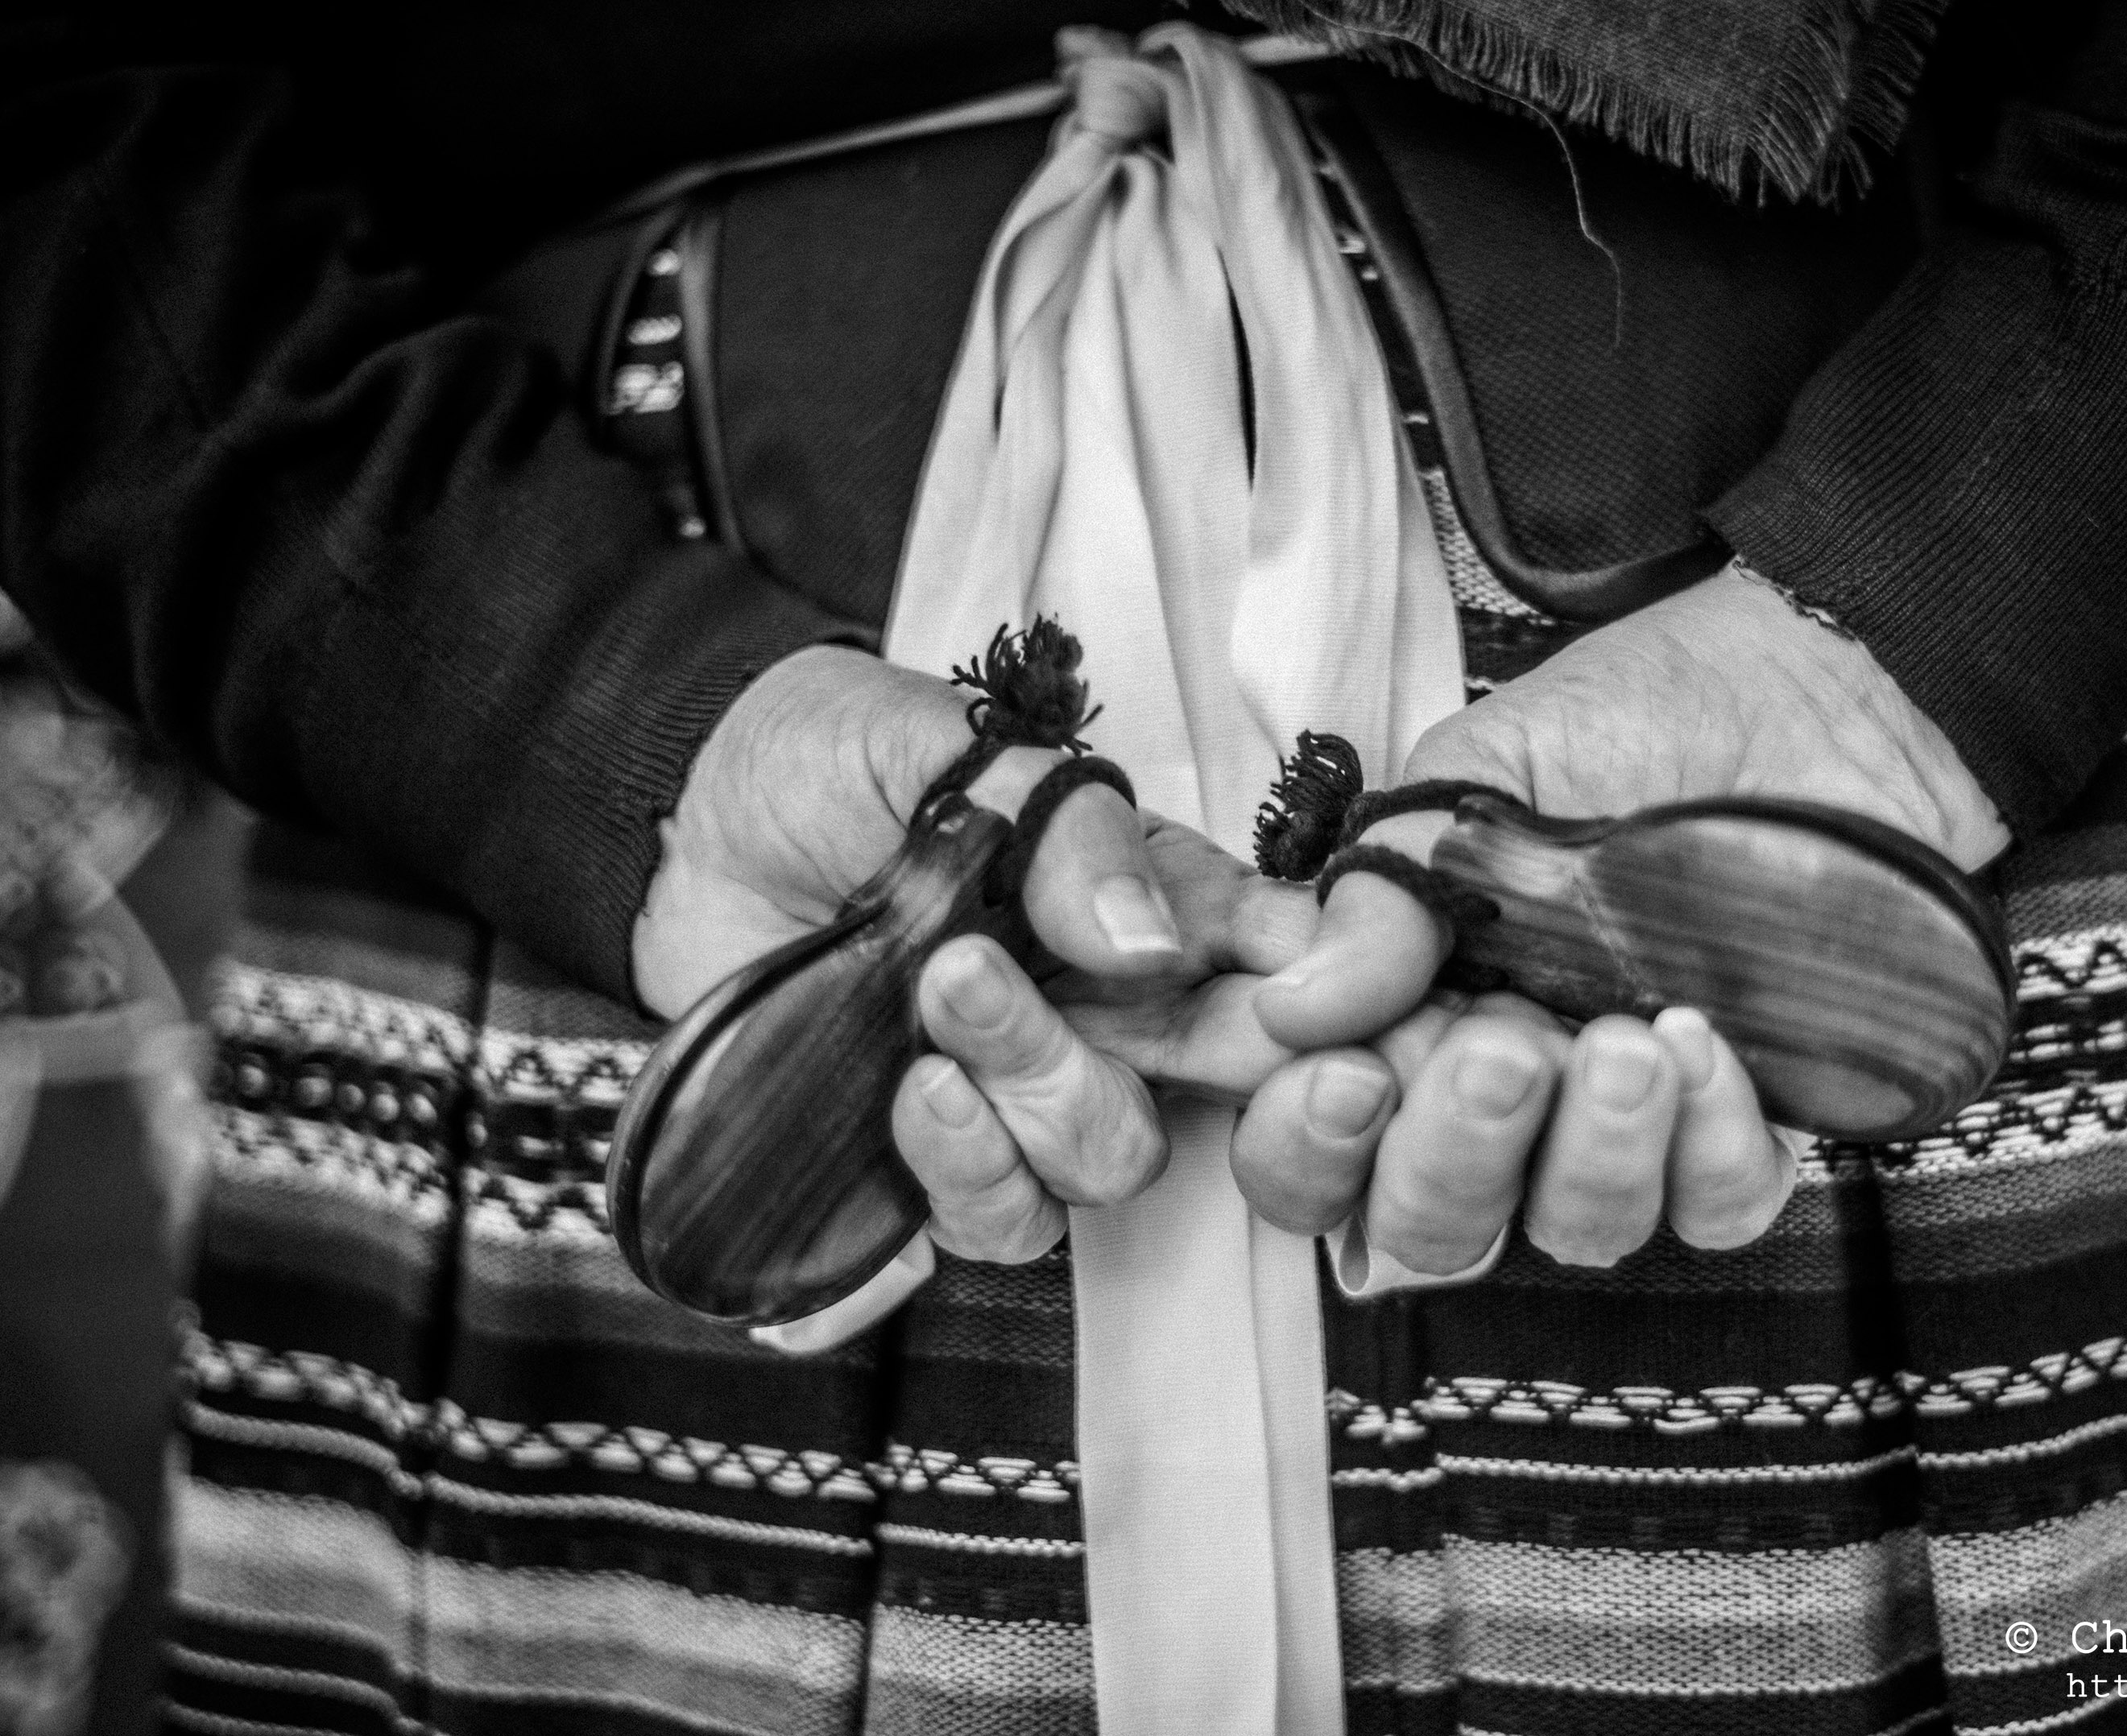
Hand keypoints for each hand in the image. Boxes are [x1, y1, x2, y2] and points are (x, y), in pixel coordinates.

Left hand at [634, 646, 1304, 1279]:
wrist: (677, 833)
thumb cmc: (824, 764)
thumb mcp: (938, 741)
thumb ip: (1058, 821)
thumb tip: (1147, 939)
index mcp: (1143, 902)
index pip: (1285, 966)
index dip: (1312, 998)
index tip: (1268, 991)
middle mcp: (1106, 1011)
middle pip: (1204, 1095)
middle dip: (1107, 1054)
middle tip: (968, 974)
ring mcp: (1021, 1096)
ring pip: (1097, 1168)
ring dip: (1017, 1112)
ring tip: (916, 1027)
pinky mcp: (932, 1165)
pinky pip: (989, 1227)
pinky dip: (952, 1184)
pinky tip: (895, 1111)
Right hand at [1234, 564, 2008, 1273]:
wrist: (1807, 676)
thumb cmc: (1629, 720)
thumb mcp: (1477, 777)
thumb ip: (1383, 892)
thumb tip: (1294, 1004)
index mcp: (1403, 1018)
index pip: (1311, 1157)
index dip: (1308, 1147)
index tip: (1353, 1071)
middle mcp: (1502, 1099)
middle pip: (1430, 1226)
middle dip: (1449, 1156)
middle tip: (1498, 1049)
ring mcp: (1625, 1122)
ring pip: (1577, 1228)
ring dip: (1586, 1154)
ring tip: (1621, 1040)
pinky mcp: (1750, 1118)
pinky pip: (1720, 1205)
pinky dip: (1706, 1145)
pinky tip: (1698, 1040)